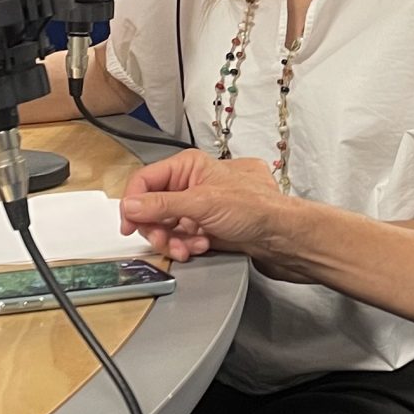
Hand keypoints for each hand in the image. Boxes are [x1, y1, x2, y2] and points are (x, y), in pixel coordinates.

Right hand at [118, 151, 289, 264]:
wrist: (283, 237)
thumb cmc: (257, 209)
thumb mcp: (203, 203)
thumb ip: (163, 204)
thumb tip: (132, 205)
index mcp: (189, 167)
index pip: (146, 181)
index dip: (134, 203)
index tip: (129, 225)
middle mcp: (193, 184)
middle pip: (153, 206)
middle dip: (157, 227)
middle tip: (165, 240)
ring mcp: (199, 207)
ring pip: (166, 226)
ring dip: (173, 240)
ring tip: (191, 246)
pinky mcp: (206, 227)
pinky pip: (181, 238)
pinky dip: (187, 246)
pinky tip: (202, 246)